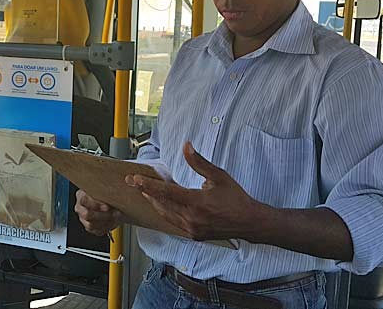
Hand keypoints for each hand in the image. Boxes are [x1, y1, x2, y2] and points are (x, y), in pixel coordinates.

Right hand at [74, 189, 122, 235]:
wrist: (114, 204)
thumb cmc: (109, 194)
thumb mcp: (109, 187)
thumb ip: (114, 185)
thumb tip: (126, 180)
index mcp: (81, 195)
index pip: (84, 200)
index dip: (96, 204)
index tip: (107, 206)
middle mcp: (80, 207)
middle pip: (86, 214)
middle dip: (102, 215)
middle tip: (113, 213)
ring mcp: (83, 218)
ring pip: (91, 224)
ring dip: (106, 221)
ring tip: (116, 216)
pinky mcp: (89, 227)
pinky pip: (96, 231)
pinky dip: (106, 227)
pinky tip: (113, 221)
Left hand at [125, 142, 261, 240]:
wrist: (250, 222)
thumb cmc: (236, 198)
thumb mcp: (218, 175)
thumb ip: (199, 162)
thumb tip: (186, 146)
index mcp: (196, 203)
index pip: (166, 192)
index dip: (149, 184)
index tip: (135, 179)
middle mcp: (191, 218)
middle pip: (161, 204)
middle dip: (146, 192)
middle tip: (133, 182)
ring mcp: (192, 229)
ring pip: (165, 214)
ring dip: (154, 202)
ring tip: (144, 191)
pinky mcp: (194, 235)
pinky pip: (173, 222)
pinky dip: (165, 212)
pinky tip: (161, 204)